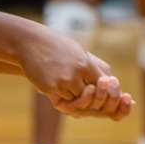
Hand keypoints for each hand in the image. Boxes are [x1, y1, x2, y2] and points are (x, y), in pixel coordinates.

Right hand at [14, 24, 133, 120]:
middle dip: (91, 98)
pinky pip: (61, 101)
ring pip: (76, 101)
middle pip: (91, 97)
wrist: (29, 41)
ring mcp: (61, 82)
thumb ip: (95, 68)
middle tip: (84, 90)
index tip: (100, 87)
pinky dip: (61, 97)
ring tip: (68, 85)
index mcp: (85, 64)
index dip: (104, 91)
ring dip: (74, 98)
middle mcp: (75, 74)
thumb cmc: (57, 46)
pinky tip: (56, 84)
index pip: (102, 86)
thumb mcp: (79, 52)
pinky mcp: (48, 88)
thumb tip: (115, 85)